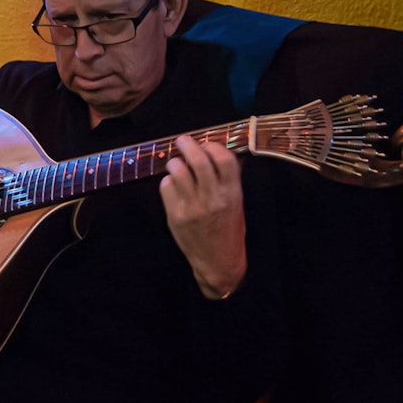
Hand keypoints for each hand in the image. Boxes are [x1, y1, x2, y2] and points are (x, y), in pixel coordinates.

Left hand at [159, 135, 246, 298]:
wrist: (217, 261)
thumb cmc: (228, 229)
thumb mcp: (236, 202)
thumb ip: (228, 179)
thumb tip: (217, 150)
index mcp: (232, 193)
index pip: (224, 158)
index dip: (213, 146)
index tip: (206, 144)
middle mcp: (213, 199)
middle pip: (198, 160)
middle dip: (188, 145)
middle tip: (183, 141)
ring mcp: (192, 207)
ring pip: (178, 171)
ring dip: (175, 163)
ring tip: (176, 164)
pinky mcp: (175, 215)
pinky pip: (166, 187)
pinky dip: (168, 181)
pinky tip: (173, 185)